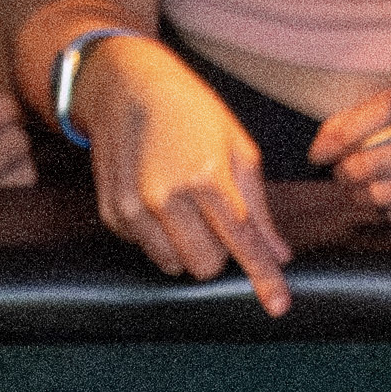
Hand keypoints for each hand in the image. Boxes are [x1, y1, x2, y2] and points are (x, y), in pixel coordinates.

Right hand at [81, 33, 293, 307]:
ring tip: (185, 207)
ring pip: (174, 264)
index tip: (278, 306)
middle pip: (205, 265)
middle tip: (217, 220)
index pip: (242, 241)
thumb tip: (278, 253)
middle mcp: (166, 196)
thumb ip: (258, 206)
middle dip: (219, 253)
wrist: (126, 86)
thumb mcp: (237, 147)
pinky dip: (158, 236)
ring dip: (187, 248)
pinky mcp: (112, 213)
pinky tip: (158, 199)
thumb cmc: (190, 111)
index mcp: (206, 175)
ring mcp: (133, 207)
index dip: (264, 277)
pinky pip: (146, 249)